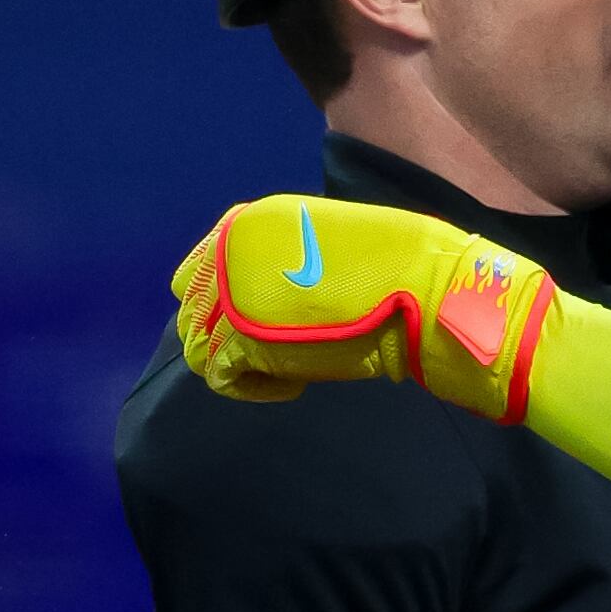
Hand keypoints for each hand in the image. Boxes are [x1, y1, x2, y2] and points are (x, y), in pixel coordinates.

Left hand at [171, 194, 549, 410]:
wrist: (420, 290)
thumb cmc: (393, 263)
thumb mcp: (323, 240)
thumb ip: (285, 257)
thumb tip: (271, 287)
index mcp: (247, 223)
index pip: (197, 268)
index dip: (219, 302)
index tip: (254, 322)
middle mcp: (227, 254)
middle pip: (191, 308)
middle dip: (223, 333)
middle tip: (268, 349)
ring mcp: (229, 298)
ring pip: (198, 346)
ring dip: (236, 362)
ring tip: (283, 367)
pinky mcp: (242, 342)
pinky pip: (221, 377)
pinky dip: (253, 388)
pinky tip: (294, 384)